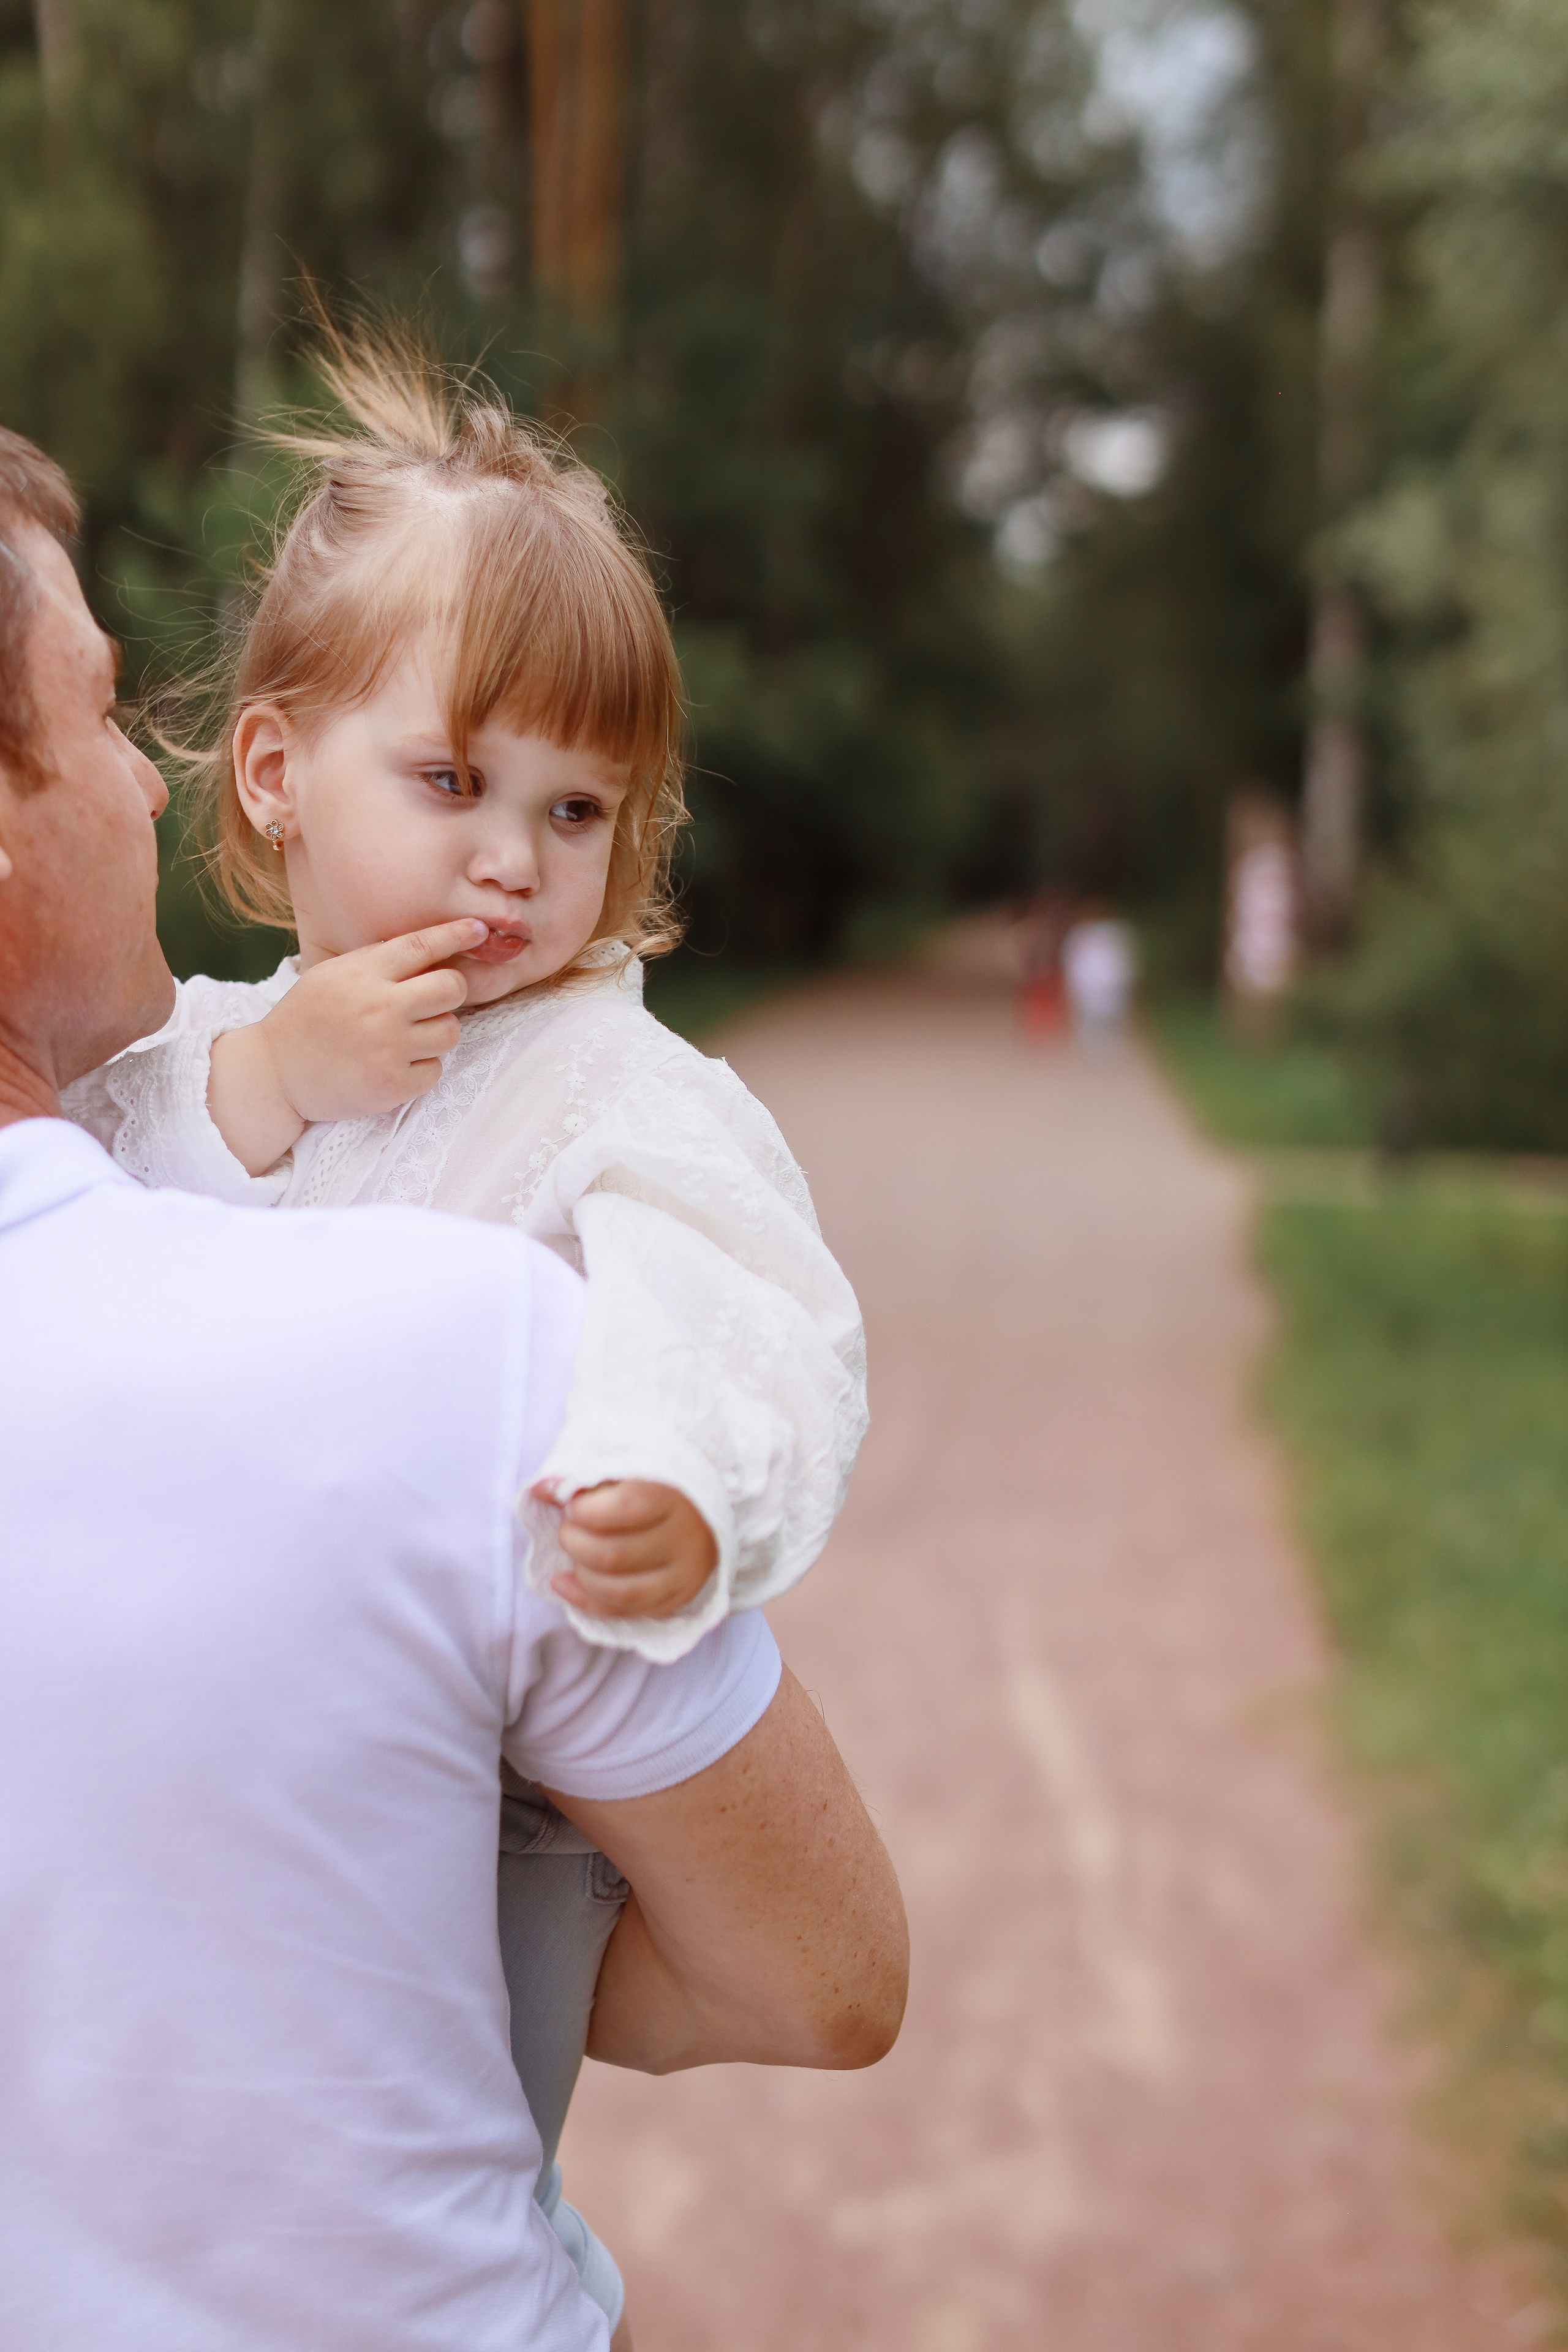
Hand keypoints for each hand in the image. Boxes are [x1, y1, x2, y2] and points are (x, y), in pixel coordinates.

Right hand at [207, 919, 485, 1175]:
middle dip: (450, 991)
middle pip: (452, 987)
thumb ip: (377, 961)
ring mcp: (388, 1047)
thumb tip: (433, 948)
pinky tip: (393, 1065)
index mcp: (363, 973)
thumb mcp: (332, 974)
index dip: (457, 934)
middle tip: (432, 1000)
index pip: (423, 946)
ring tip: (406, 1037)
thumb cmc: (306, 1019)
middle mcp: (380, 1007)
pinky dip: (422, 1068)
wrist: (273, 1074)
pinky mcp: (394, 1084)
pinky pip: (436, 1069)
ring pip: (451, 1030)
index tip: (480, 930)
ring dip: (436, 1032)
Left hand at [536, 1479, 718, 1619]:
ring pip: (620, 1591)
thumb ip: (587, 1476)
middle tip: (566, 1528)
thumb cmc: (657, 1483)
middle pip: (616, 1555)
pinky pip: (625, 1612)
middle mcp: (683, 1539)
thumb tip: (540, 1489)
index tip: (570, 1504)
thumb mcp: (628, 1469)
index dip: (587, 1510)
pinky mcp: (676, 1597)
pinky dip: (586, 1601)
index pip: (627, 1507)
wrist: (706, 1509)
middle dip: (575, 1544)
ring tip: (570, 1554)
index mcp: (674, 1496)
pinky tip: (563, 1583)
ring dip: (581, 1575)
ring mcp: (682, 1574)